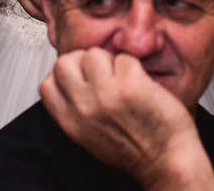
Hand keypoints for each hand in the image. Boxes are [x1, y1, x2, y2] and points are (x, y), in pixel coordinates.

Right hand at [40, 49, 213, 189]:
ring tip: (122, 78)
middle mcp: (84, 107)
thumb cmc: (135, 150)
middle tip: (101, 73)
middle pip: (65, 62)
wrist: (165, 160)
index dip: (63, 75)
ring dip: (111, 62)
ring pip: (94, 54)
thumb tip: (74, 83)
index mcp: (72, 122)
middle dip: (83, 61)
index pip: (47, 85)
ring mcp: (105, 94)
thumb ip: (76, 110)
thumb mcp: (90, 136)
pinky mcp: (130, 84)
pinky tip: (140, 83)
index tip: (79, 77)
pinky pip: (124, 58)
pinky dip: (134, 67)